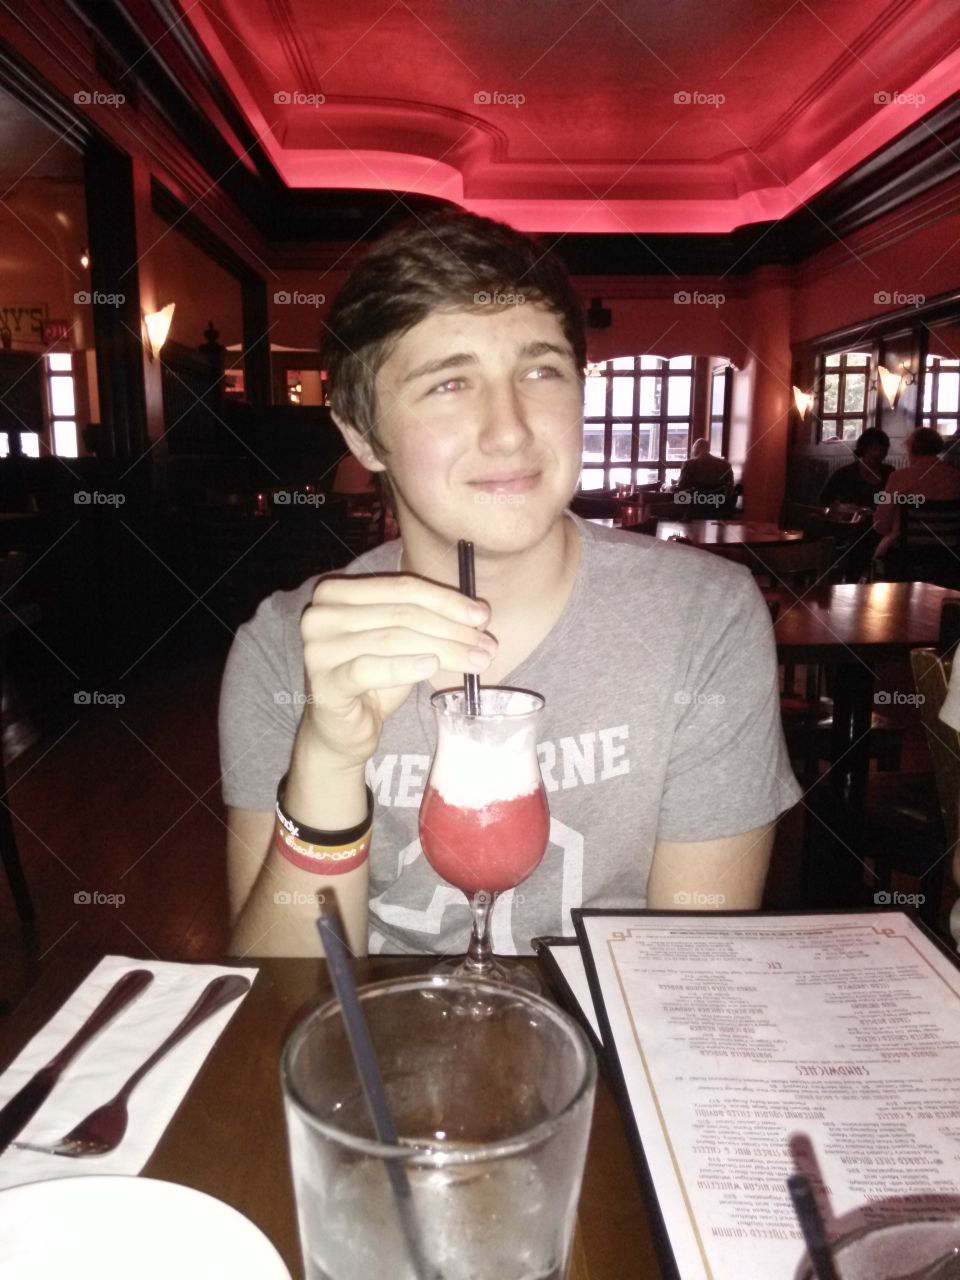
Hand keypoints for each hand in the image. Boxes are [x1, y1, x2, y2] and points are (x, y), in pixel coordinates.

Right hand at [298, 573, 496, 766]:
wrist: (344, 730)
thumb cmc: (375, 679)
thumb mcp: (403, 642)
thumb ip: (430, 620)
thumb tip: (480, 613)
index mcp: (337, 592)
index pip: (402, 587)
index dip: (446, 600)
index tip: (482, 616)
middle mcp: (321, 614)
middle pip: (402, 613)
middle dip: (450, 629)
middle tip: (485, 644)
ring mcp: (318, 648)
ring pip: (393, 640)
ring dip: (443, 650)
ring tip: (476, 661)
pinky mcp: (324, 682)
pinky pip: (371, 668)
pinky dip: (405, 667)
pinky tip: (432, 667)